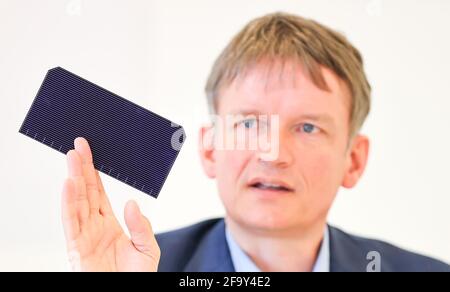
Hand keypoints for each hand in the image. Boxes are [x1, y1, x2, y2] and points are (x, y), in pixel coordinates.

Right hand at [61, 138, 159, 271]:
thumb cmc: (136, 277)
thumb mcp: (147, 248)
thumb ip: (141, 226)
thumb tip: (131, 202)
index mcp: (109, 223)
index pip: (99, 192)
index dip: (95, 173)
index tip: (91, 153)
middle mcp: (94, 226)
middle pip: (86, 191)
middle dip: (82, 167)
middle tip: (80, 144)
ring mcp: (84, 236)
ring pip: (77, 201)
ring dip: (74, 178)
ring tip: (73, 156)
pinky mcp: (77, 248)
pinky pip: (71, 222)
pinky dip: (68, 203)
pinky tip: (68, 184)